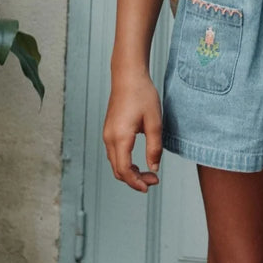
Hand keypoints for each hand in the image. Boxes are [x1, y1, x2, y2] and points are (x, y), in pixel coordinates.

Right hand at [103, 69, 162, 191]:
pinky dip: (124, 163)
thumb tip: (154, 167)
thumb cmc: (142, 95)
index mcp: (121, 137)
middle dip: (134, 180)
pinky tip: (137, 161)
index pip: (125, 170)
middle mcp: (109, 138)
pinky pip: (114, 154)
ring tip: (148, 172)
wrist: (128, 76)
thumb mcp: (155, 122)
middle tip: (153, 180)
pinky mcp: (109, 130)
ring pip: (115, 163)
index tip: (150, 185)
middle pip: (118, 170)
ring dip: (129, 172)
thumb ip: (154, 147)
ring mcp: (107, 134)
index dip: (137, 182)